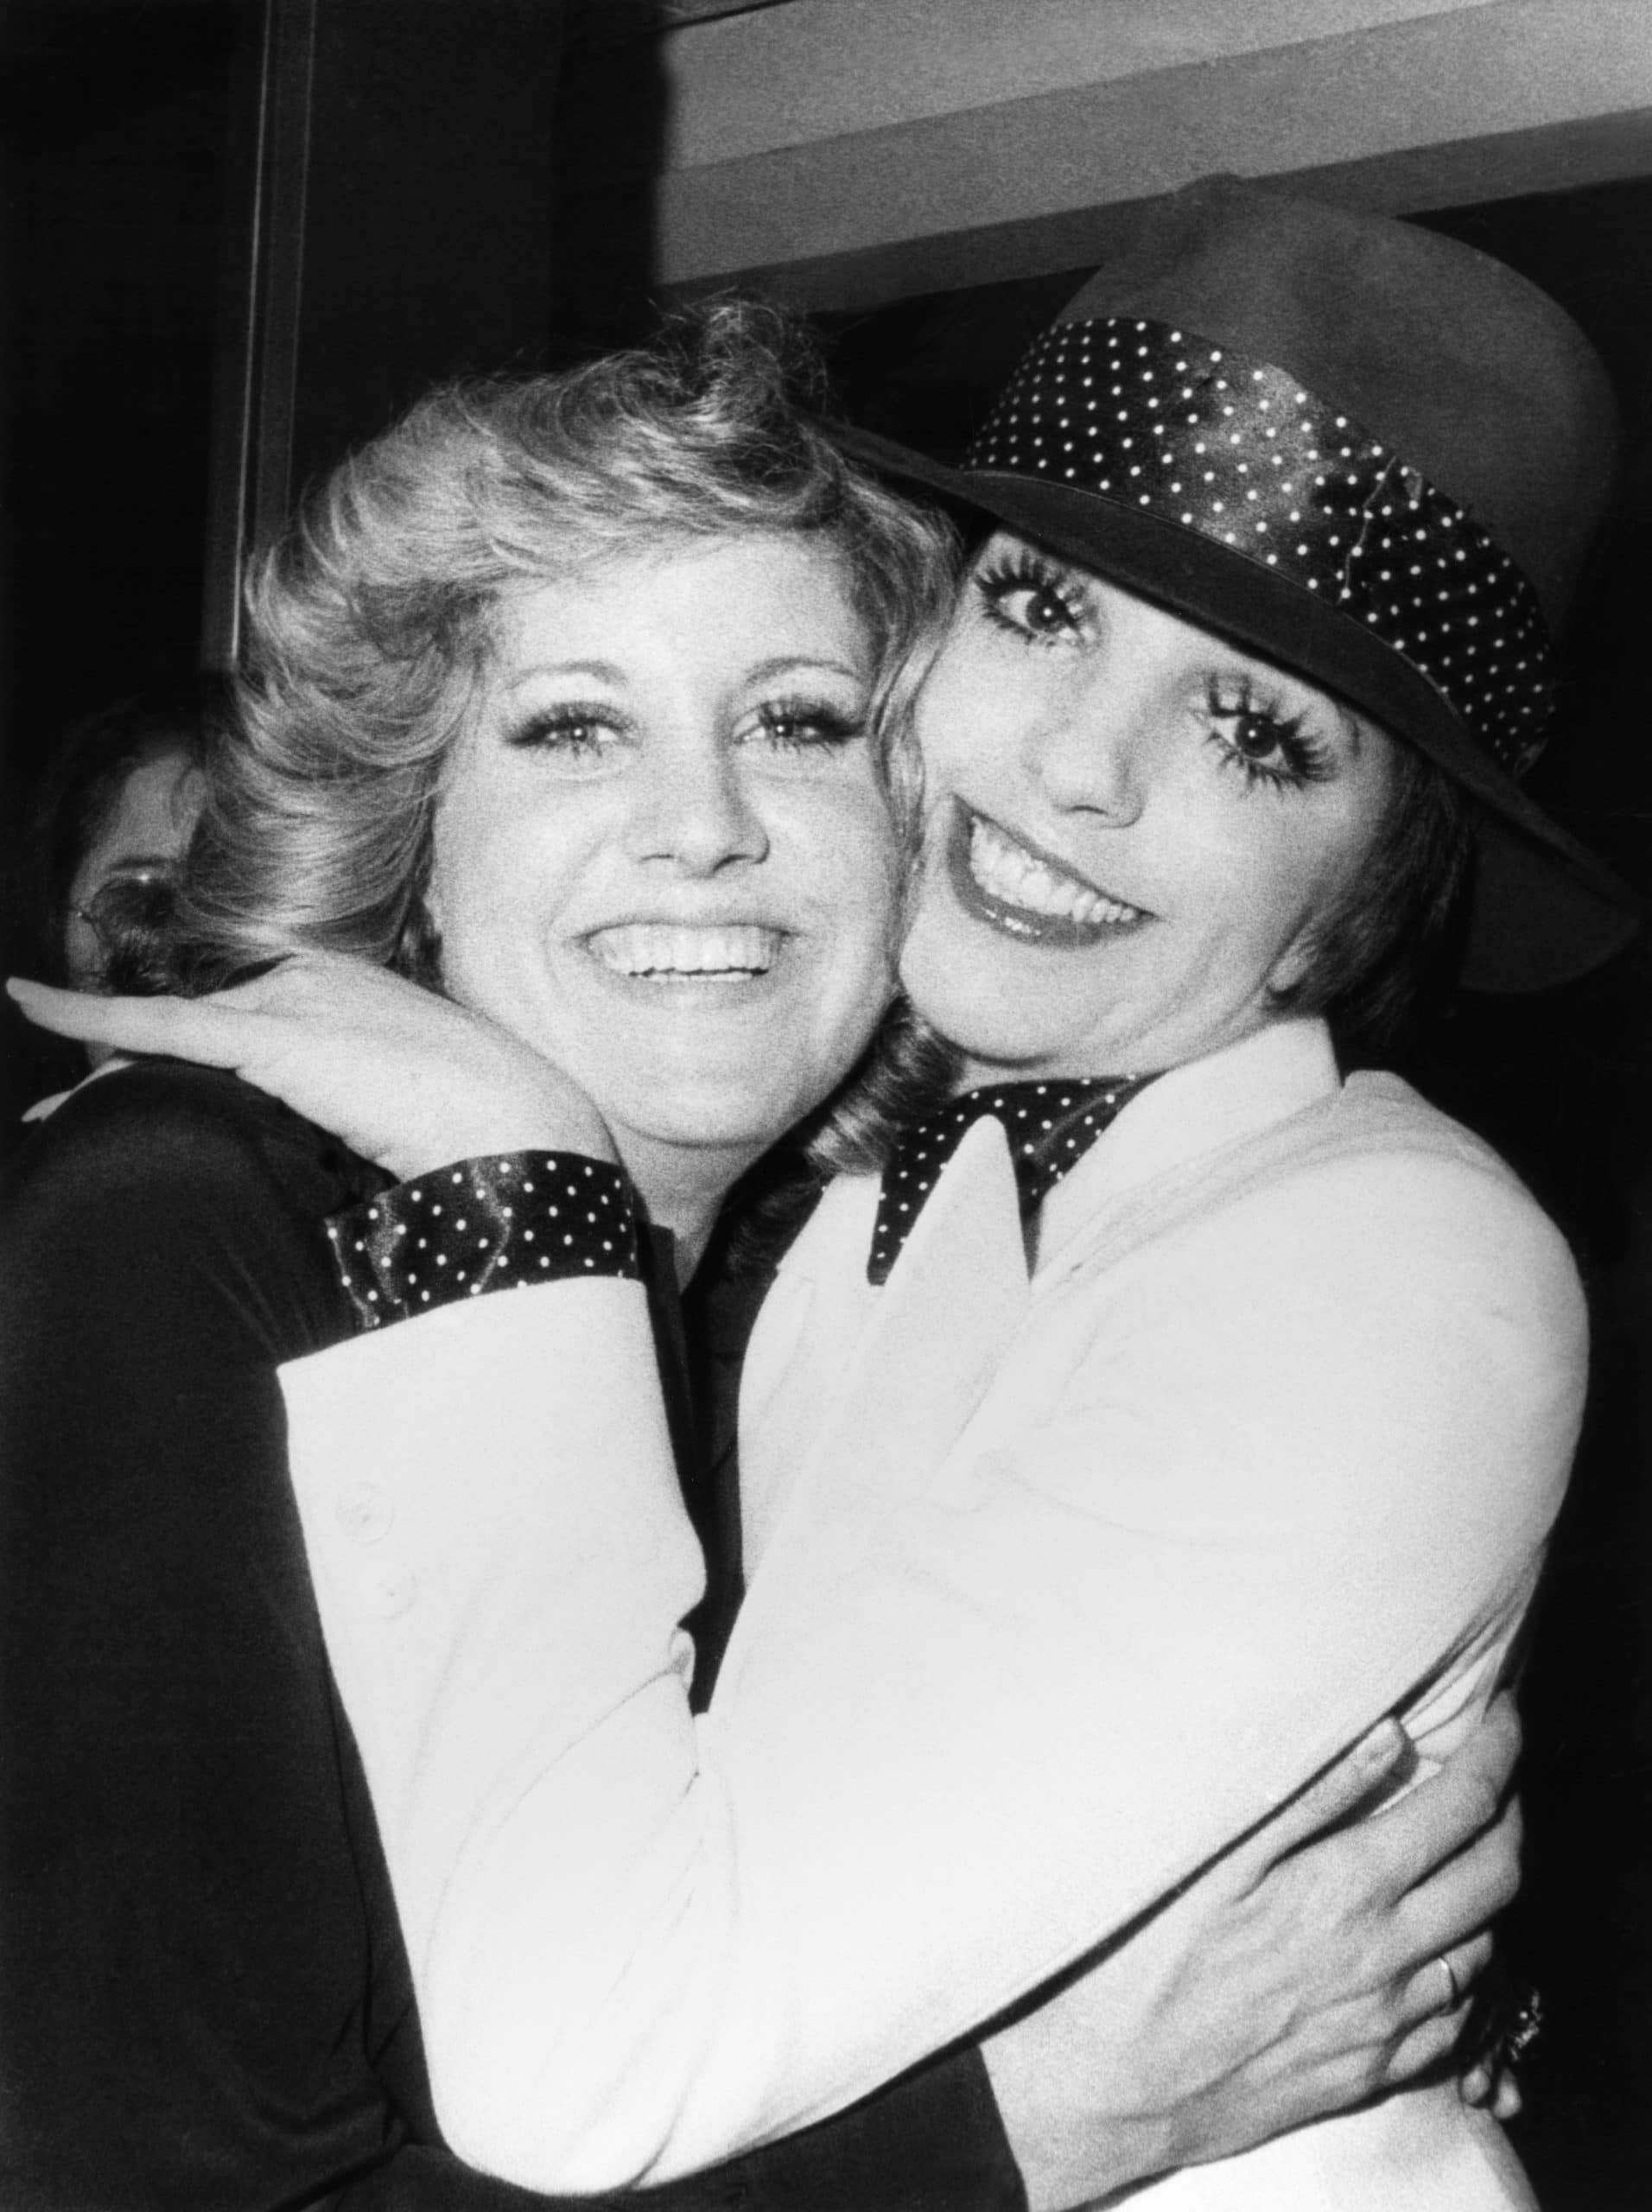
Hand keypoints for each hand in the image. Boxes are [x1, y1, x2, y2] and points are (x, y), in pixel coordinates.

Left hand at [8, 956, 615, 1182]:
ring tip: (53, 1110)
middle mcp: (313, 981)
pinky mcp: (271, 1034)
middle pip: (196, 1027)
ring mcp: (291, 1000)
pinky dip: (86, 1013)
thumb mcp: (399, 1119)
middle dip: (134, 1071)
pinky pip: (154, 1022)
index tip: (153, 1092)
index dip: (185, 1061)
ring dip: (106, 1072)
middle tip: (80, 1116)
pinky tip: (31, 1002)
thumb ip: (352, 1116)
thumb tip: (332, 1162)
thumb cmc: (479, 1139)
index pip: (240, 1022)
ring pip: (168, 1034)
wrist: (516, 1130)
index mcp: (347, 996)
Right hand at [983, 1697, 1521, 2209]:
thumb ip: (1311, 1794)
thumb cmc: (1149, 1957)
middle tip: (1494, 1778)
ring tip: (1461, 1853)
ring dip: (1489, 1891)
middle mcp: (1386, 1956)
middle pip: (1498, 1875)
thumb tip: (1388, 1734)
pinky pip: (1460, 2019)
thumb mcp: (1217, 1856)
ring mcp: (1387, 2021)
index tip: (1505, 1718)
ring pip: (1488, 1946)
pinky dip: (1469, 1970)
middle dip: (1511, 1813)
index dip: (1497, 1754)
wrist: (1121, 2085)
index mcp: (1348, 1889)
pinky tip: (1439, 1948)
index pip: (1462, 1808)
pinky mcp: (1375, 2071)